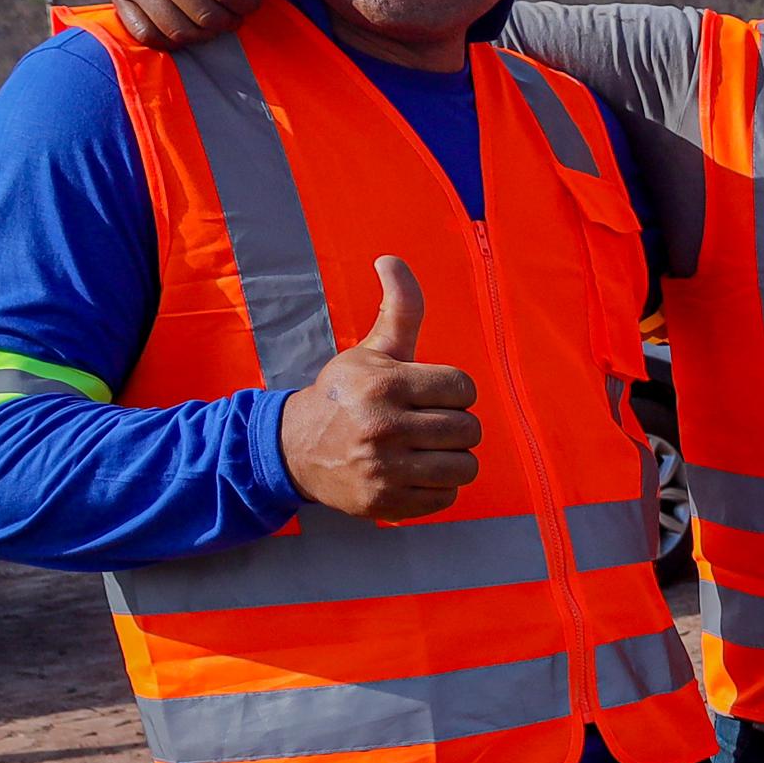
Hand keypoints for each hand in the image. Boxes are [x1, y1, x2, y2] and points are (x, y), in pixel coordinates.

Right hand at [278, 257, 480, 520]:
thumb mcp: (371, 351)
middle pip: (469, 429)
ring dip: (452, 458)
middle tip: (428, 423)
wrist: (293, 449)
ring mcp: (385, 470)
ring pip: (465, 467)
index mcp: (385, 385)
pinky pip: (447, 498)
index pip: (463, 387)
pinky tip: (414, 472)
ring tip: (425, 449)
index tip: (432, 394)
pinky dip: (438, 487)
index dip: (454, 390)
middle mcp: (384, 428)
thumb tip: (392, 259)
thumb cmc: (344, 395)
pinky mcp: (386, 503)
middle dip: (455, 424)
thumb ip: (398, 309)